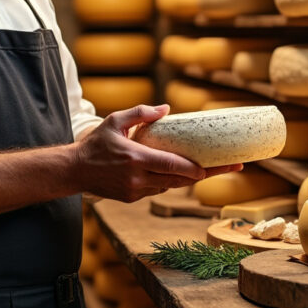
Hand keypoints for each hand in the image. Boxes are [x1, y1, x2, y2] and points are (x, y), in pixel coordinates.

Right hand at [73, 104, 241, 201]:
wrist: (74, 170)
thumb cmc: (95, 143)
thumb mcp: (115, 121)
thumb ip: (140, 113)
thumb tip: (166, 109)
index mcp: (136, 158)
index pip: (173, 166)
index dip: (195, 169)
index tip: (213, 168)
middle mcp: (138, 178)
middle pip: (179, 180)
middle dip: (206, 174)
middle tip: (233, 168)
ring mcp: (135, 191)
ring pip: (169, 186)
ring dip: (187, 179)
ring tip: (210, 169)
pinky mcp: (132, 198)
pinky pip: (157, 189)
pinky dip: (167, 181)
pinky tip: (175, 173)